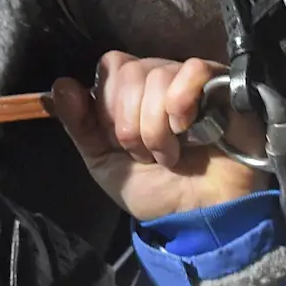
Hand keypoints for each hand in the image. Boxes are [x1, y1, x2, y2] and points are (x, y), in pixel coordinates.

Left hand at [46, 53, 268, 222]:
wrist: (197, 218)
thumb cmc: (155, 191)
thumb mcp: (104, 162)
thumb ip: (80, 124)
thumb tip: (61, 85)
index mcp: (134, 92)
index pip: (111, 66)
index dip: (108, 105)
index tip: (118, 142)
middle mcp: (162, 79)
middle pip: (130, 72)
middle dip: (130, 125)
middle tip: (147, 155)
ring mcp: (193, 82)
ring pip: (157, 76)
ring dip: (156, 128)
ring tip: (171, 155)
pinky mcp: (223, 87)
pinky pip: (193, 70)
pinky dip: (182, 104)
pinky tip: (189, 131)